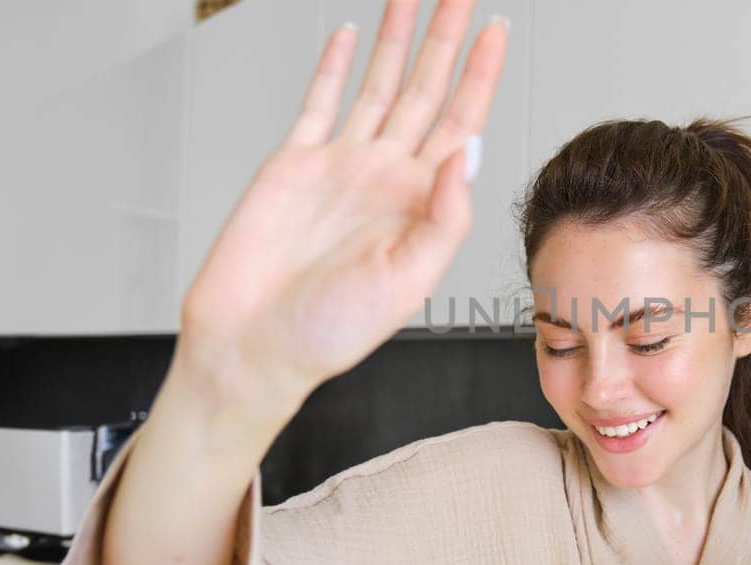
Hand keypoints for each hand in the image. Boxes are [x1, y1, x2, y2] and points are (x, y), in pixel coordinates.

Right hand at [177, 0, 507, 415]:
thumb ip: (443, 217)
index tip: (498, 31)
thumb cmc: (328, 335)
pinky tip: (348, 35)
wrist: (252, 347)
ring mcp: (341, 166)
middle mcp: (386, 176)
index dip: (481, 75)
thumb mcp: (407, 283)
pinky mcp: (293, 164)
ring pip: (378, 84)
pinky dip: (332, 65)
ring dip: (397, 40)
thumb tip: (470, 153)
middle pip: (426, 90)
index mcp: (421, 203)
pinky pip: (319, 102)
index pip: (462, 122)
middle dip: (447, 40)